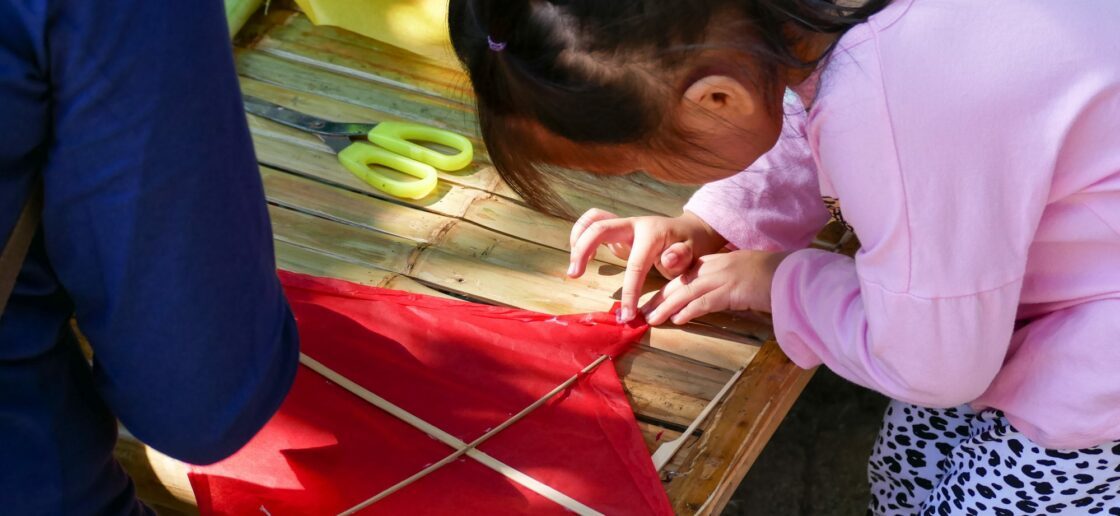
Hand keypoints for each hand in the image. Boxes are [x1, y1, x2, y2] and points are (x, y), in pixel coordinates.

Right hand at [567, 209, 726, 321]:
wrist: (689, 232)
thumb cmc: (690, 247)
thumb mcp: (693, 254)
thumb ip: (682, 257)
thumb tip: (668, 259)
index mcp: (652, 234)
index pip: (635, 265)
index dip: (629, 291)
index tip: (625, 314)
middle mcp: (633, 224)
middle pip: (600, 227)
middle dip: (583, 250)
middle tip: (575, 275)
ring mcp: (623, 224)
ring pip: (592, 219)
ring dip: (578, 239)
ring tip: (575, 266)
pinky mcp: (616, 228)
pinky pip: (592, 223)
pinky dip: (581, 236)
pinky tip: (583, 258)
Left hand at [641, 250, 789, 325]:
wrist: (788, 273)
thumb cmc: (767, 276)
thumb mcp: (738, 274)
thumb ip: (721, 283)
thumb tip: (707, 299)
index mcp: (714, 262)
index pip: (682, 276)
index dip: (665, 290)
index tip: (651, 301)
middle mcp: (714, 267)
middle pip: (678, 284)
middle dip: (659, 299)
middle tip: (643, 313)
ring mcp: (721, 278)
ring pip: (686, 293)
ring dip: (667, 308)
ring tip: (652, 319)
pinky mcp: (731, 291)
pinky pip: (704, 301)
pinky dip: (689, 311)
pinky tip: (677, 320)